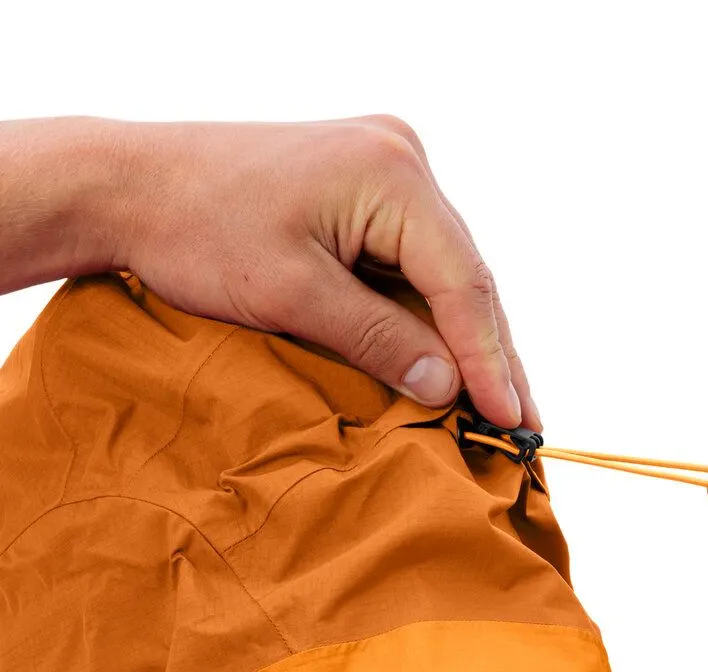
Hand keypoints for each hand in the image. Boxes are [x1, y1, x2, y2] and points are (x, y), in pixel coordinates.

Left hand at [0, 116, 536, 428]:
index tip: (511, 418)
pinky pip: (413, 262)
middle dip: (491, 355)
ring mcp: (385, 168)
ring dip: (466, 340)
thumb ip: (377, 340)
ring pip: (444, 273)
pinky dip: (429, 315)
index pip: (462, 283)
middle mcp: (401, 158)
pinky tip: (449, 363)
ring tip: (501, 404)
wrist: (130, 183)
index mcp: (391, 173)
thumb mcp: (293, 296)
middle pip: (465, 277)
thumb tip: (447, 387)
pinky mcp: (364, 188)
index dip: (489, 360)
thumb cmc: (197, 229)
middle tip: (525, 424)